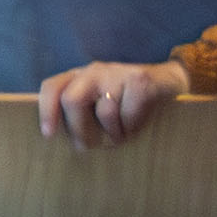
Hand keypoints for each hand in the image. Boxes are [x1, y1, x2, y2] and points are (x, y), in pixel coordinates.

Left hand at [36, 61, 186, 147]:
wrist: (169, 81)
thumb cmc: (128, 101)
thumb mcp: (100, 104)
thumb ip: (80, 115)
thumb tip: (63, 143)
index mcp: (79, 77)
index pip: (52, 87)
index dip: (47, 111)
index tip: (49, 135)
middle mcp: (94, 71)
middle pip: (72, 101)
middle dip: (79, 130)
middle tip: (91, 146)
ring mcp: (117, 73)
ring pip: (104, 112)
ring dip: (114, 133)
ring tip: (122, 134)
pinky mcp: (140, 80)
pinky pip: (129, 115)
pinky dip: (133, 128)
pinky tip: (139, 125)